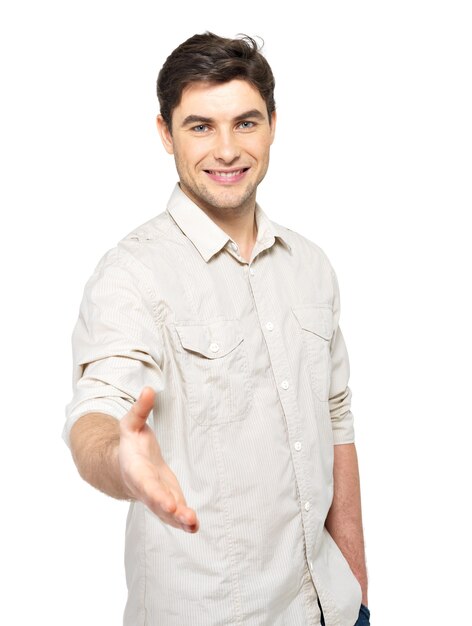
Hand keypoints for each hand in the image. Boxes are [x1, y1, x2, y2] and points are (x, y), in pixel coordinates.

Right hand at [118, 386, 198, 532]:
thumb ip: (140, 409)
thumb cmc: (131, 442)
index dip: (156, 494)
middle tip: (184, 517)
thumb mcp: (131, 423)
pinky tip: (194, 525)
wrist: (124, 464)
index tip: (169, 503)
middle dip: (169, 510)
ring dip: (179, 519)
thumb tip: (148, 390)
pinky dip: (183, 521)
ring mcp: (155, 497)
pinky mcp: (166, 500)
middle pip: (156, 502)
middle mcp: (144, 488)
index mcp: (135, 470)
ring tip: (192, 524)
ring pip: (166, 512)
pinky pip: (173, 513)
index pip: (146, 484)